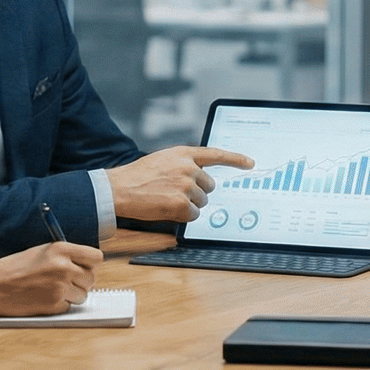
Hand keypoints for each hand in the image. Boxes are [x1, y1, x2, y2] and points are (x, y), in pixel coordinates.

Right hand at [0, 242, 101, 316]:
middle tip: (67, 281)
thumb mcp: (42, 251)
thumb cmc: (14, 267)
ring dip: (72, 295)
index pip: (96, 257)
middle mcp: (64, 267)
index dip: (91, 264)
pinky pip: (69, 306)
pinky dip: (60, 305)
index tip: (85, 267)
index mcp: (62, 249)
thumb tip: (86, 264)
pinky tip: (45, 297)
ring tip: (52, 289)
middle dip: (82, 281)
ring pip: (83, 295)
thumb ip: (66, 255)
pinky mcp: (54, 304)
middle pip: (92, 278)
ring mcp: (60, 287)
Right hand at [105, 146, 254, 222]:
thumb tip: (201, 179)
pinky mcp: (181, 203)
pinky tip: (166, 209)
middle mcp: (188, 167)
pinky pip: (193, 215)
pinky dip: (183, 216)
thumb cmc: (138, 176)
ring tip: (166, 199)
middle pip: (209, 186)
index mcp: (184, 153)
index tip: (250, 163)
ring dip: (188, 205)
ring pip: (202, 202)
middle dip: (197, 192)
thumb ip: (183, 164)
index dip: (235, 159)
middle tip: (175, 192)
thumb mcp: (163, 160)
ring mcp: (186, 185)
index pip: (216, 154)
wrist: (119, 188)